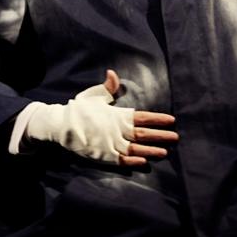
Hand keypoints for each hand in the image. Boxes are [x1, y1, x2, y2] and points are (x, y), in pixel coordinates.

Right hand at [25, 69, 178, 166]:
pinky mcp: (104, 156)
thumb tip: (113, 73)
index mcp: (117, 115)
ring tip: (165, 152)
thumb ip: (107, 87)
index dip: (158, 119)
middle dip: (161, 136)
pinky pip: (122, 160)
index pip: (143, 117)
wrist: (60, 126)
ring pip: (136, 149)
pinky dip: (134, 161)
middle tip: (175, 137)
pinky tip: (144, 162)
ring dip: (152, 151)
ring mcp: (111, 144)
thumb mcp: (93, 95)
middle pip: (144, 134)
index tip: (171, 120)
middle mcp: (117, 130)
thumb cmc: (79, 110)